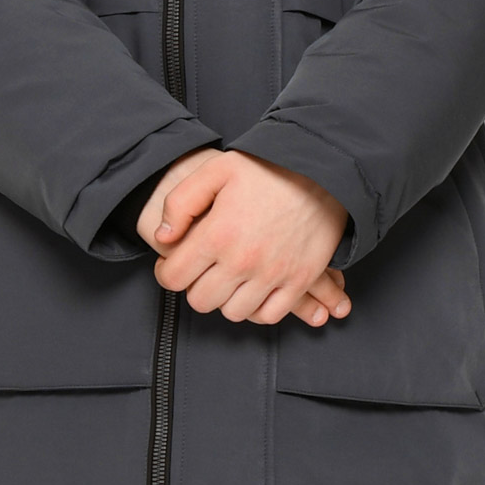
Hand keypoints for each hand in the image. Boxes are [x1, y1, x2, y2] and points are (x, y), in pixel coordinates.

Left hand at [136, 147, 351, 327]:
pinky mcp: (299, 282)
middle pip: (201, 300)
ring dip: (224, 298)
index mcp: (218, 234)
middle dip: (194, 286)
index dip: (166, 272)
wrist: (322, 172)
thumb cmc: (266, 169)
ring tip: (226, 276)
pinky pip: (268, 316)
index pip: (174, 278)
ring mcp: (273, 275)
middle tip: (201, 268)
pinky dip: (256, 308)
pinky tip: (252, 289)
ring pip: (233, 312)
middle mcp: (243, 261)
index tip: (172, 263)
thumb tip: (163, 237)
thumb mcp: (215, 170)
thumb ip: (181, 202)